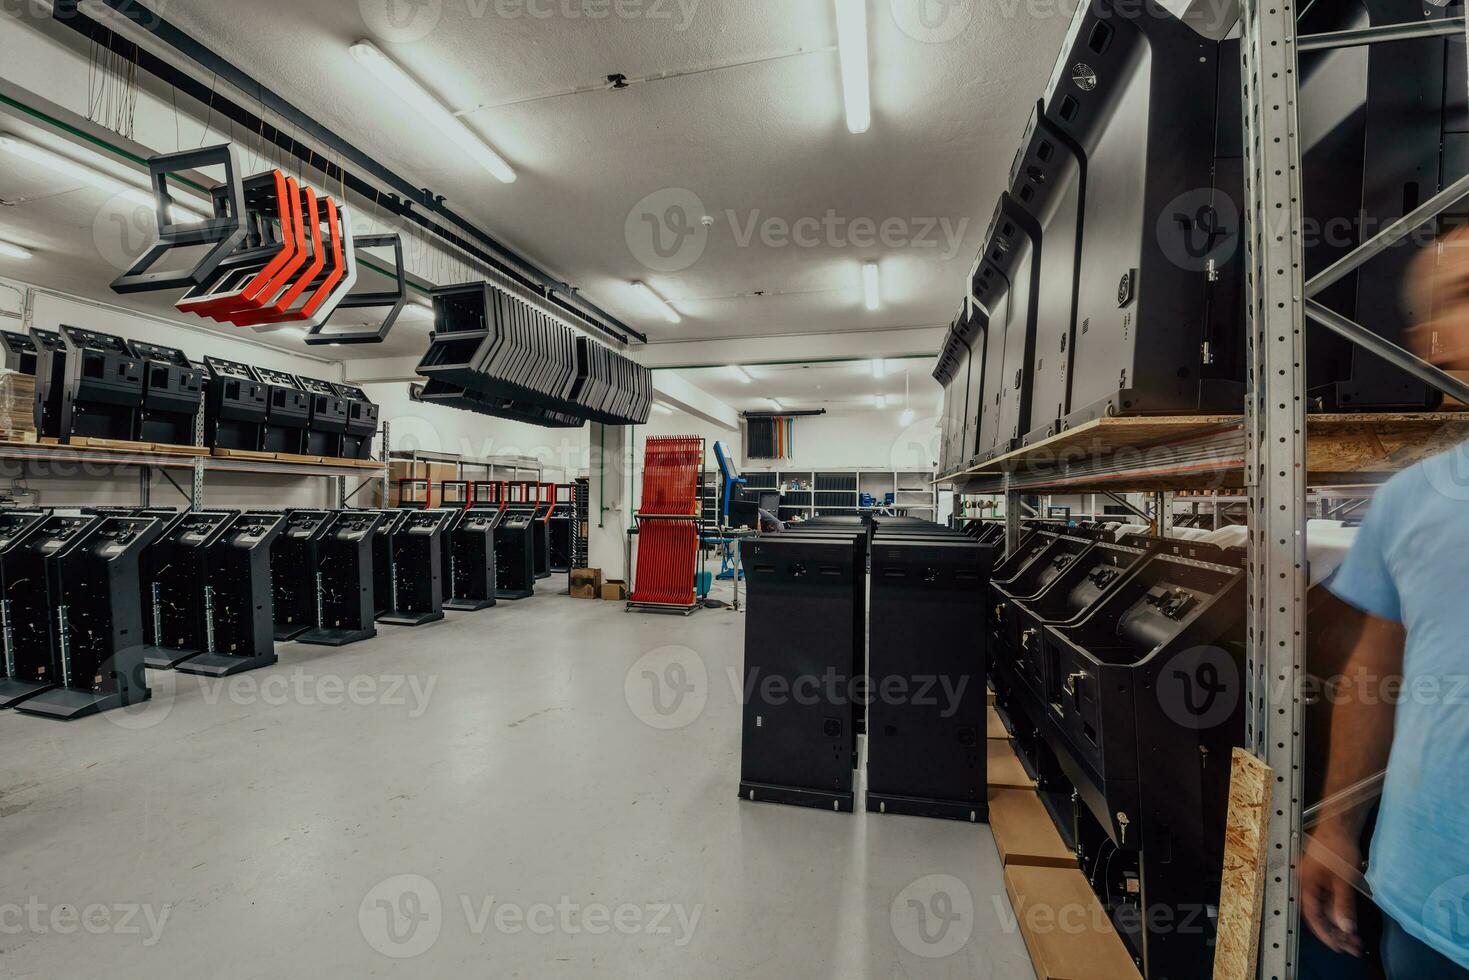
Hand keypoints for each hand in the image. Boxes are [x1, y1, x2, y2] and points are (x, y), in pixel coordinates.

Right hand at [1301, 829, 1364, 956]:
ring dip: (1339, 924)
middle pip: (1319, 915)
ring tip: (1354, 938)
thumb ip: (1343, 905)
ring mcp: (1315, 882)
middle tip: (1352, 947)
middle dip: (1335, 933)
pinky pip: (1329, 902)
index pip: (1313, 916)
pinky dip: (1339, 913)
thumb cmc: (1336, 846)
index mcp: (1305, 884)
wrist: (1339, 825)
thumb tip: (1345, 926)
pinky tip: (1349, 921)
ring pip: (1325, 910)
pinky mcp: (1323, 879)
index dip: (1326, 933)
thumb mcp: (1342, 879)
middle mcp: (1307, 885)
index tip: (1339, 946)